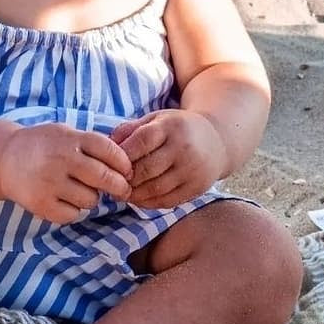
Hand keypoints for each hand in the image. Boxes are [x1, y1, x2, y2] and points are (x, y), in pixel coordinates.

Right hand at [0, 123, 132, 222]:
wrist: (5, 159)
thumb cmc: (44, 146)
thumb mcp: (66, 134)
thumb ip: (92, 145)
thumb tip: (126, 164)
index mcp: (71, 139)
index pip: (110, 151)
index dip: (124, 164)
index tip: (127, 172)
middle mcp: (61, 159)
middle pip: (105, 178)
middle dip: (119, 187)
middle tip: (122, 191)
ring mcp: (50, 183)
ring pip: (91, 200)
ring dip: (92, 198)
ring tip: (80, 190)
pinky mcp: (41, 204)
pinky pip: (73, 214)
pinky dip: (73, 210)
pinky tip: (64, 199)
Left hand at [111, 110, 225, 208]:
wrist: (216, 140)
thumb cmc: (177, 129)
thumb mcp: (156, 119)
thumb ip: (130, 129)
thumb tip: (107, 145)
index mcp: (171, 127)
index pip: (141, 141)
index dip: (122, 155)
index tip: (109, 163)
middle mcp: (183, 149)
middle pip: (147, 169)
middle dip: (125, 178)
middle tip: (110, 182)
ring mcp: (192, 170)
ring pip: (155, 189)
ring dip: (134, 194)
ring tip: (120, 193)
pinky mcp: (196, 188)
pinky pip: (167, 201)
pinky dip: (148, 203)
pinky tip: (137, 199)